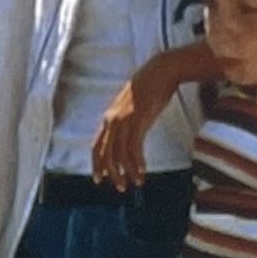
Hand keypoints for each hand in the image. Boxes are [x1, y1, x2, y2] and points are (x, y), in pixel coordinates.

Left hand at [91, 57, 178, 188]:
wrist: (160, 71)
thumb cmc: (148, 89)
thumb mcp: (131, 108)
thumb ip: (125, 122)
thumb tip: (127, 137)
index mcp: (108, 118)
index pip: (96, 147)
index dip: (97, 165)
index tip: (100, 179)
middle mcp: (112, 121)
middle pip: (105, 154)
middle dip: (112, 173)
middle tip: (121, 187)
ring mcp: (124, 120)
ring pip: (120, 154)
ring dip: (127, 171)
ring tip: (136, 182)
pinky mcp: (138, 120)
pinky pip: (135, 147)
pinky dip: (137, 162)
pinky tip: (143, 171)